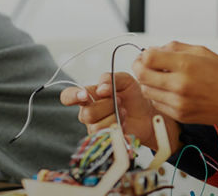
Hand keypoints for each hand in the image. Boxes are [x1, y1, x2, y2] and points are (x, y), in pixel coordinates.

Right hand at [59, 71, 178, 151]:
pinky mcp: (104, 140)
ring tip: (124, 111)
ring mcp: (95, 127)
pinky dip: (118, 127)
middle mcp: (88, 112)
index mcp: (89, 96)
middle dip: (107, 106)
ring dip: (114, 117)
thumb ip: (111, 78)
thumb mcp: (125, 80)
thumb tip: (101, 88)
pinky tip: (124, 122)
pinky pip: (105, 137)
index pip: (68, 96)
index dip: (72, 96)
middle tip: (120, 100)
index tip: (85, 95)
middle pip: (86, 113)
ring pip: (96, 126)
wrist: (149, 113)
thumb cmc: (134, 96)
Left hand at [132, 41, 217, 140]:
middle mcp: (180, 85)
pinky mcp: (179, 115)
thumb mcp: (204, 52)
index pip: (149, 58)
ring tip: (159, 77)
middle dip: (139, 67)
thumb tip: (156, 49)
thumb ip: (177, 48)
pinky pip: (157, 103)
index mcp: (187, 65)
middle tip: (144, 64)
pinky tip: (169, 90)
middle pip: (142, 75)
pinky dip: (158, 96)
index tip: (147, 55)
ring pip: (146, 91)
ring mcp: (178, 102)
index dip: (144, 55)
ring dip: (148, 82)